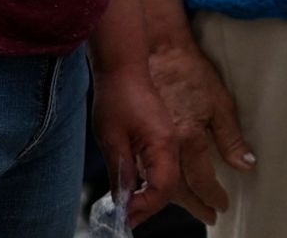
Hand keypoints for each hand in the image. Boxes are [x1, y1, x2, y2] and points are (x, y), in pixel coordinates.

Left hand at [90, 58, 183, 220]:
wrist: (125, 64)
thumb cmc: (118, 95)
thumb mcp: (112, 138)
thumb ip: (120, 172)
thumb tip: (121, 202)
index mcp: (164, 144)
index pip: (163, 189)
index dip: (144, 207)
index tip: (124, 215)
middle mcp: (174, 144)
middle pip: (175, 187)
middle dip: (155, 208)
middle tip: (131, 221)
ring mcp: (172, 139)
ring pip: (173, 178)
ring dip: (158, 198)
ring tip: (137, 211)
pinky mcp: (165, 134)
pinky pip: (167, 166)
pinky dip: (156, 183)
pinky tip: (140, 188)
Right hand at [144, 40, 256, 222]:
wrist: (157, 51)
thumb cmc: (191, 72)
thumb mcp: (220, 102)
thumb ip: (231, 138)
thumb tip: (246, 164)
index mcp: (188, 137)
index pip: (202, 180)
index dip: (212, 197)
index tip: (220, 207)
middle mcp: (165, 145)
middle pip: (178, 189)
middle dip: (195, 205)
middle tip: (208, 216)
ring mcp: (145, 141)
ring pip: (159, 181)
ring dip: (175, 198)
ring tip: (191, 206)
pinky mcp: (131, 136)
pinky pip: (142, 170)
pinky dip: (154, 181)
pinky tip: (164, 185)